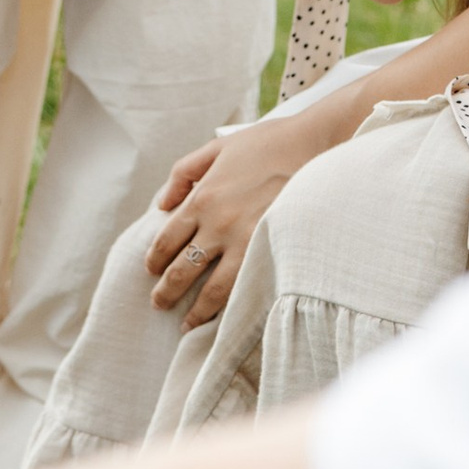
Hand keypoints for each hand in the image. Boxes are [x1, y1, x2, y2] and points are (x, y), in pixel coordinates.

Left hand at [146, 110, 320, 325]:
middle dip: (166, 291)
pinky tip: (225, 317)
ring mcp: (245, 242)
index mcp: (202, 198)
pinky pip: (245, 288)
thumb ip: (183, 172)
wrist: (316, 145)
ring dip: (196, 311)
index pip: (167, 240)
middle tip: (158, 303)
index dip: (155, 259)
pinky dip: (231, 307)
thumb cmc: (268, 143)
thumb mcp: (218, 147)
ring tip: (186, 325)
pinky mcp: (271, 252)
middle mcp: (218, 224)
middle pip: (182, 269)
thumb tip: (161, 203)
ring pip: (211, 289)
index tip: (152, 271)